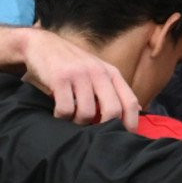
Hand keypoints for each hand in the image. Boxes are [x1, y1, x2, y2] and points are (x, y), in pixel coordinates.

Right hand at [21, 31, 139, 129]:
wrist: (42, 44)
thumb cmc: (72, 63)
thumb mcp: (98, 71)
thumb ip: (116, 89)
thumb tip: (139, 108)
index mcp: (111, 73)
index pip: (130, 101)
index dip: (131, 123)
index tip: (125, 138)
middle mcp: (98, 72)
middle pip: (112, 110)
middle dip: (104, 127)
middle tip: (93, 132)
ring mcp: (79, 74)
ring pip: (87, 113)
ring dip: (79, 122)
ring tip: (72, 119)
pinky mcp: (60, 78)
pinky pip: (66, 109)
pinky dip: (62, 117)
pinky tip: (59, 114)